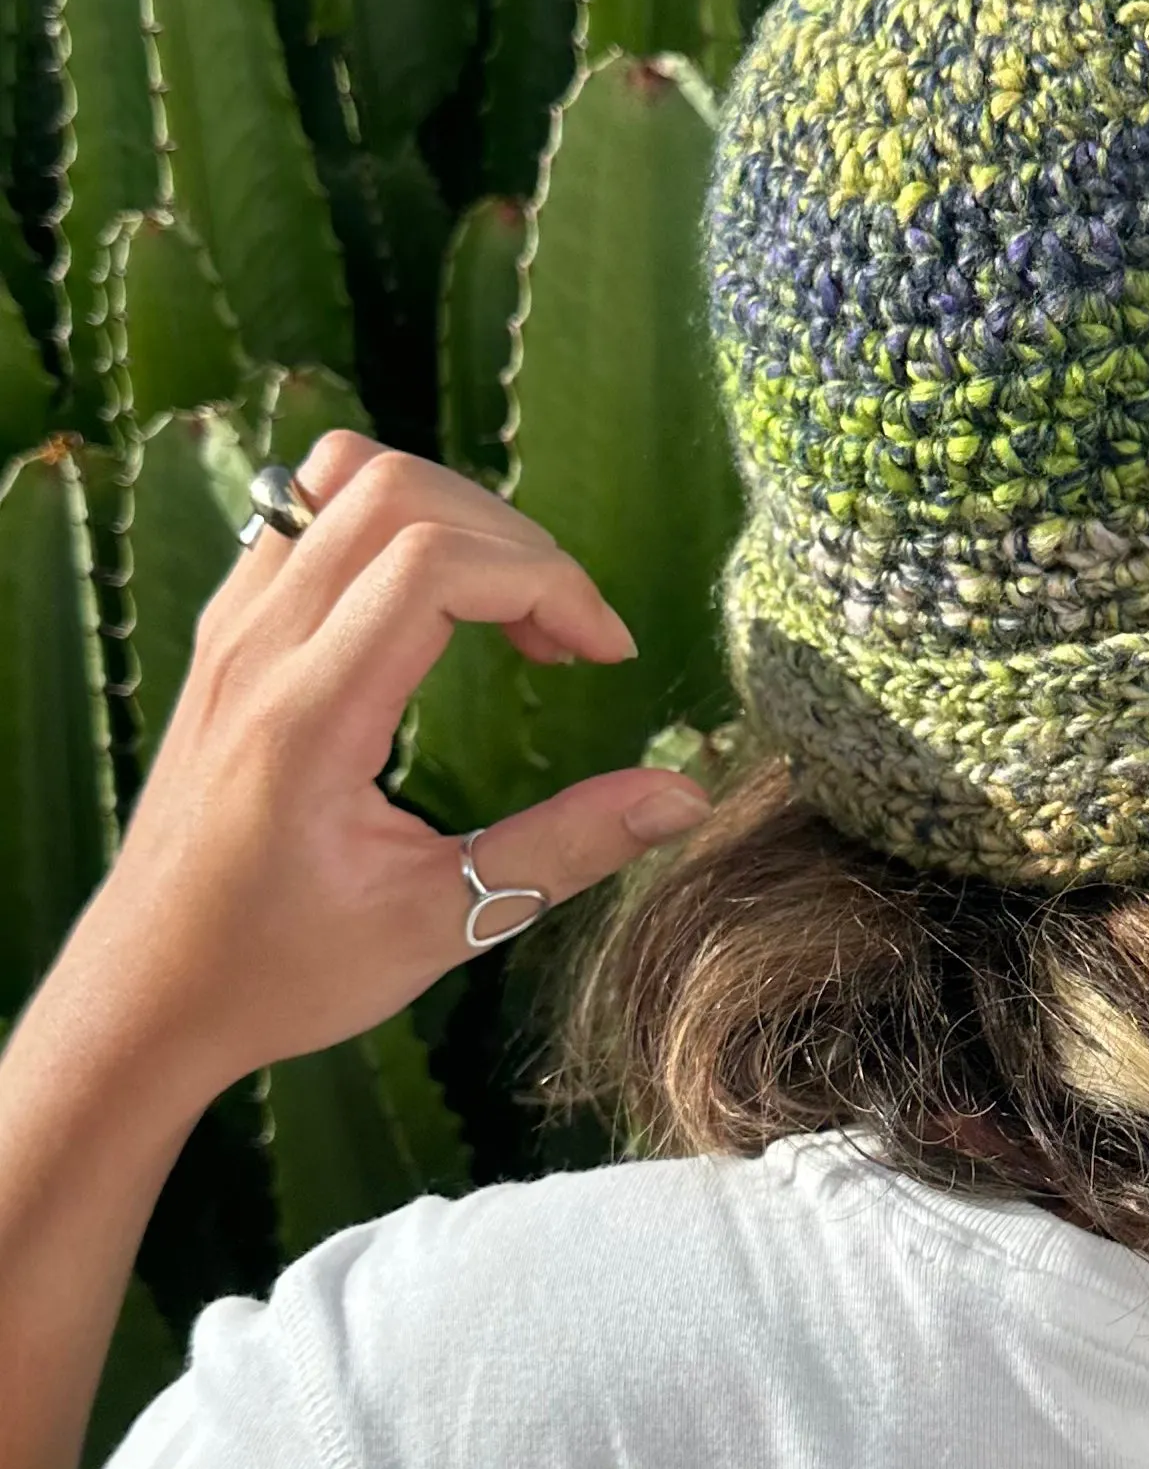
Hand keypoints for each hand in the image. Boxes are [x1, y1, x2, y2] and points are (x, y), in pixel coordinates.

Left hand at [44, 431, 714, 1110]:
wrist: (143, 994)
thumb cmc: (280, 971)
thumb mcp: (440, 927)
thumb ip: (566, 850)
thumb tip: (685, 796)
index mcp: (308, 716)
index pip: (436, 564)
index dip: (550, 584)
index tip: (606, 656)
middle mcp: (258, 647)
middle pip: (399, 493)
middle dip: (516, 543)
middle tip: (568, 637)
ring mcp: (231, 627)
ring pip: (345, 474)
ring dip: (455, 513)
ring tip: (509, 604)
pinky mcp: (226, 628)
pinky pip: (306, 506)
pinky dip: (394, 520)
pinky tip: (436, 603)